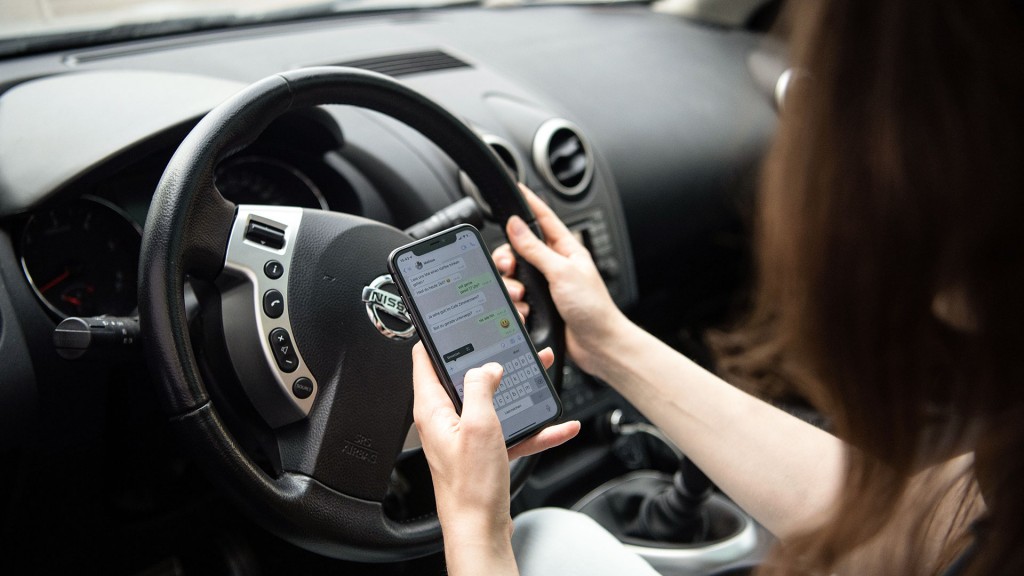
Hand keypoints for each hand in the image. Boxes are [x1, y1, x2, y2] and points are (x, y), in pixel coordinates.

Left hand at [411, 343, 579, 556]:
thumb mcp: (479, 425)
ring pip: (493, 402)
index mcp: (433, 409)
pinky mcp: (484, 454)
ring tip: (542, 373)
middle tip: (510, 343)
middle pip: (467, 378)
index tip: (451, 320)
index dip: (438, 337)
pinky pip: (511, 432)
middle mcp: (445, 420)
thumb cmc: (471, 487)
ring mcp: (466, 437)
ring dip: (519, 390)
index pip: (425, 360)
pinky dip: (534, 428)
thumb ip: (482, 388)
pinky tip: (559, 426)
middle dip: (492, 359)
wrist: (481, 531)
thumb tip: (488, 366)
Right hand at [498, 186, 628, 375]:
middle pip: (519, 249)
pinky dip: (516, 305)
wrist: (598, 345)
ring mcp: (546, 286)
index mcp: (566, 249)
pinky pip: (517, 299)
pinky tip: (524, 311)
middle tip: (509, 266)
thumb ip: (536, 248)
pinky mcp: (540, 305)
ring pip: (514, 276)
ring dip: (512, 286)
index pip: (543, 218)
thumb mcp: (562, 272)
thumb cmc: (593, 308)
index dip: (529, 203)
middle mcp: (554, 265)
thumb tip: (516, 225)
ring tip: (522, 295)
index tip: (516, 188)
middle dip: (509, 258)